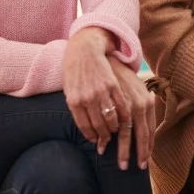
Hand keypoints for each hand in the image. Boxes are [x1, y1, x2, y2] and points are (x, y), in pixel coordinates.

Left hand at [63, 28, 128, 154]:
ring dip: (115, 128)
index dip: (92, 137)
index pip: (84, 127)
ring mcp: (101, 92)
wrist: (84, 50)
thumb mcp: (69, 91)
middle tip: (109, 142)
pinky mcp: (112, 85)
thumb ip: (76, 108)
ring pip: (111, 118)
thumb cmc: (73, 72)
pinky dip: (123, 115)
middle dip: (105, 137)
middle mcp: (87, 99)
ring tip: (116, 131)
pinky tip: (124, 120)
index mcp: (74, 102)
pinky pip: (120, 105)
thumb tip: (85, 127)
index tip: (97, 142)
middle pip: (99, 125)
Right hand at [109, 58, 156, 170]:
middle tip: (134, 168)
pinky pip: (103, 124)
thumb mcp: (138, 90)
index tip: (145, 162)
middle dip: (136, 153)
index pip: (149, 129)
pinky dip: (102, 137)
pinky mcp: (102, 103)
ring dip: (118, 149)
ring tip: (117, 162)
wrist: (101, 57)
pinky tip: (101, 145)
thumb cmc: (121, 77)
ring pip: (120, 132)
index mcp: (146, 101)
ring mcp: (120, 104)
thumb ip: (144, 106)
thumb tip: (147, 125)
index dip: (147, 147)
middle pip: (137, 134)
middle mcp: (135, 103)